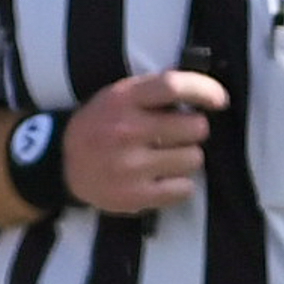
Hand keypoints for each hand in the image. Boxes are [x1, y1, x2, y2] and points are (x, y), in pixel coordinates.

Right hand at [61, 71, 227, 215]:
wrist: (63, 163)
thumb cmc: (101, 125)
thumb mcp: (118, 96)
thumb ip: (154, 92)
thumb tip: (204, 91)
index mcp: (124, 99)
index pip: (174, 87)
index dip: (205, 90)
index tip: (220, 100)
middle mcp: (127, 130)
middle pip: (195, 127)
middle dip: (194, 130)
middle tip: (179, 134)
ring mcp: (130, 166)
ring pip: (194, 159)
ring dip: (188, 157)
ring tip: (168, 157)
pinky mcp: (134, 196)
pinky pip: (184, 189)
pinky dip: (181, 184)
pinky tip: (165, 177)